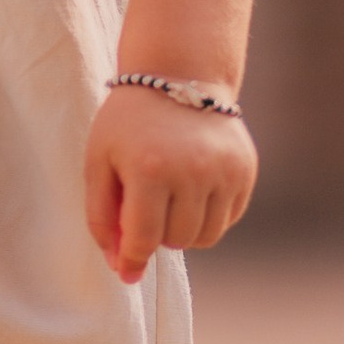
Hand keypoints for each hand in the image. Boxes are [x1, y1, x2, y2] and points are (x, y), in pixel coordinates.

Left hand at [83, 85, 257, 284]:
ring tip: (168, 199)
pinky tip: (192, 189)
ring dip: (183, 229)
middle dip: (156, 233)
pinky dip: (208, 216)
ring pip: (206, 236)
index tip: (126, 269)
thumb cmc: (128, 122)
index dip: (132, 258)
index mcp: (150, 169)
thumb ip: (102, 216)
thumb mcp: (99, 161)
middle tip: (146, 206)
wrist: (176, 75)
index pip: (144, 237)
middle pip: (177, 240)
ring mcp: (224, 171)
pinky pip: (227, 219)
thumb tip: (122, 268)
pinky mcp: (245, 170)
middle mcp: (193, 172)